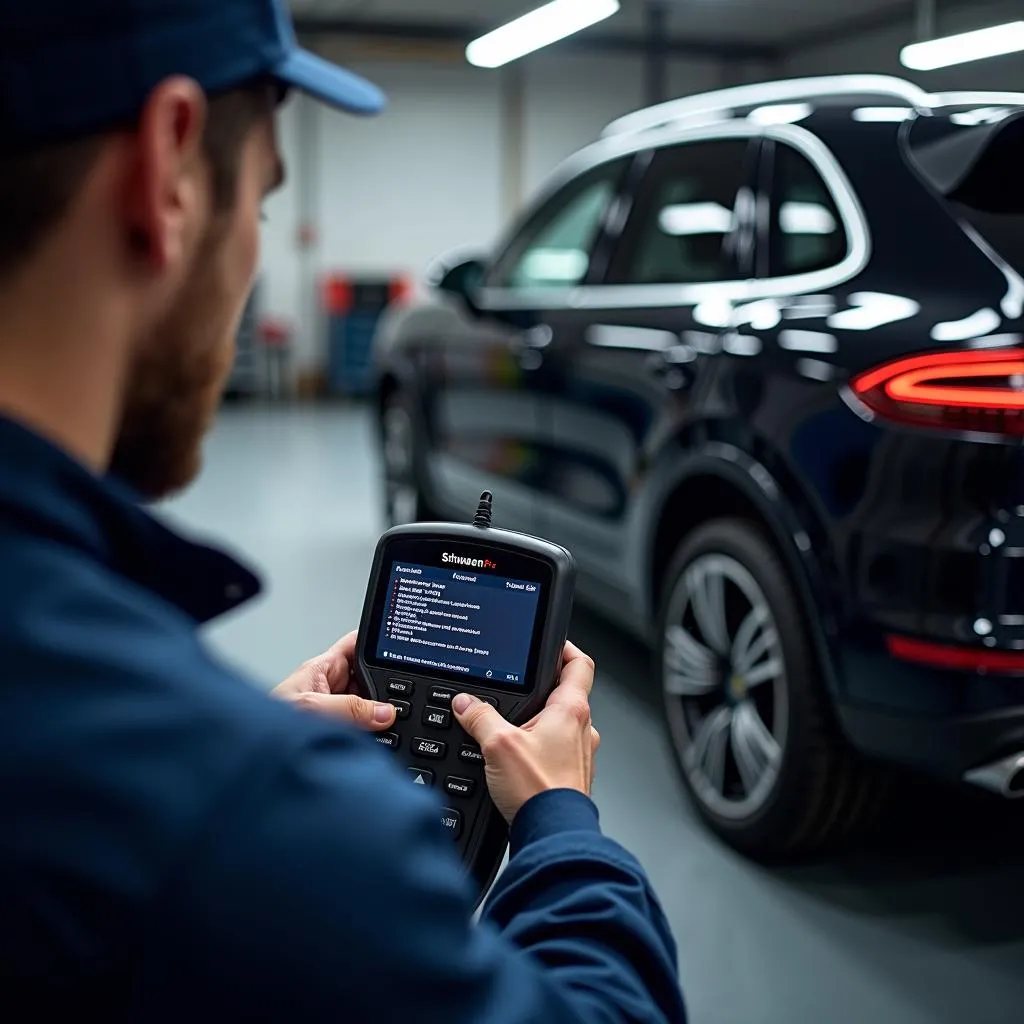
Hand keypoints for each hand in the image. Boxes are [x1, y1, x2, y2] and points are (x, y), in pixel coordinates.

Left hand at [272, 631, 395, 731]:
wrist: (245, 761)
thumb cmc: (262, 725)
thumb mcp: (311, 709)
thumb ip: (349, 708)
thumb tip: (384, 711)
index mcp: (320, 670)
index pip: (356, 645)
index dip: (378, 642)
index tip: (402, 643)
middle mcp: (327, 689)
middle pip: (369, 680)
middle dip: (385, 688)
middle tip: (399, 700)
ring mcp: (331, 712)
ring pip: (366, 708)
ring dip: (377, 715)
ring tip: (387, 724)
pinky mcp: (333, 734)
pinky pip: (362, 731)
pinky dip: (372, 737)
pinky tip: (377, 743)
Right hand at [453, 642, 600, 823]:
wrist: (552, 834)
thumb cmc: (537, 790)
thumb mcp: (497, 745)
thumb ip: (480, 718)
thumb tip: (465, 704)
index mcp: (571, 710)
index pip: (579, 664)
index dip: (565, 649)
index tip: (551, 644)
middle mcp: (583, 729)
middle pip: (569, 694)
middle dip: (544, 690)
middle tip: (521, 688)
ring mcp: (581, 754)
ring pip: (563, 725)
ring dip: (542, 723)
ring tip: (514, 728)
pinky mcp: (572, 776)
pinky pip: (559, 751)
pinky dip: (542, 749)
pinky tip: (520, 759)